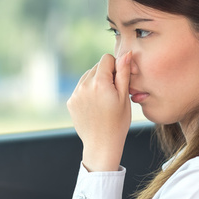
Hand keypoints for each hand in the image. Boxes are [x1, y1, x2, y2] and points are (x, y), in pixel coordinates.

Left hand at [67, 51, 131, 171]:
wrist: (101, 144)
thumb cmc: (118, 122)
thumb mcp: (124, 97)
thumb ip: (124, 72)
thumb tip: (126, 53)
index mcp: (99, 82)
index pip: (106, 59)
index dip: (116, 68)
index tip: (119, 82)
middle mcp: (84, 85)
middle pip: (97, 67)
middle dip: (106, 75)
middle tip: (112, 94)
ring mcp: (75, 94)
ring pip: (87, 76)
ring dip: (96, 82)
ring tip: (104, 101)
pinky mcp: (71, 101)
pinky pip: (81, 88)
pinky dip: (88, 92)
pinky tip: (95, 106)